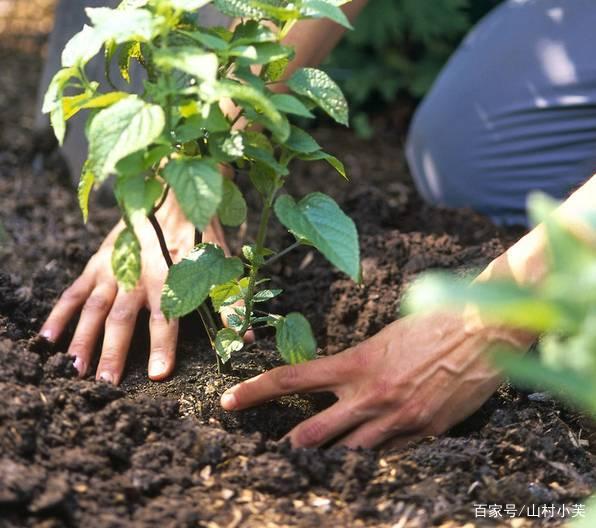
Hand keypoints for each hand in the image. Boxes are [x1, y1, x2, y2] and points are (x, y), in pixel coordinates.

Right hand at [40, 193, 226, 383]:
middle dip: (114, 351)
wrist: (169, 195)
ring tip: (75, 369)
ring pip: (93, 308)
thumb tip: (243, 337)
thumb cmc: (197, 233)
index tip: (159, 373)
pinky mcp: (96, 264)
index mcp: (168, 276)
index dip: (164, 344)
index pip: (166, 316)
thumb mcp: (218, 264)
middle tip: (106, 383)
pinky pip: (73, 292)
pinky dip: (59, 315)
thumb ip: (228, 302)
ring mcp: (111, 269)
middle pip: (123, 318)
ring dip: (83, 339)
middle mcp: (136, 274)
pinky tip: (48, 339)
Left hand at [220, 311, 533, 448]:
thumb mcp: (385, 338)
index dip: (255, 391)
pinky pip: (390, 459)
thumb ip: (360, 364)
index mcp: (357, 362)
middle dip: (288, 448)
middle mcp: (371, 394)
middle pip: (312, 432)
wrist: (482, 328)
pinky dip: (373, 465)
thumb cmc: (432, 321)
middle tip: (271, 456)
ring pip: (348, 455)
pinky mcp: (426, 433)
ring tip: (312, 473)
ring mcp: (398, 418)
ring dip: (327, 464)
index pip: (293, 378)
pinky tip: (365, 471)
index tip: (228, 401)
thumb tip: (341, 383)